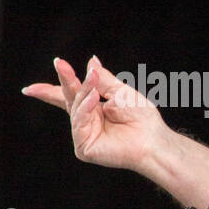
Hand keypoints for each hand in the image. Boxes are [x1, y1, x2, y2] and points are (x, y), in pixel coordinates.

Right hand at [22, 57, 168, 172]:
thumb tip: (91, 61)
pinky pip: (79, 123)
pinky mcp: (83, 147)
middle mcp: (87, 122)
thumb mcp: (120, 92)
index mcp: (95, 109)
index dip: (61, 82)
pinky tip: (93, 97)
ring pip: (76, 107)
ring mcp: (84, 135)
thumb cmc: (142, 118)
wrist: (152, 140)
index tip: (57, 63)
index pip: (73, 94)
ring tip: (93, 78)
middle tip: (59, 63)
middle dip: (66, 80)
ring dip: (84, 91)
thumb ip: (103, 79)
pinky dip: (85, 108)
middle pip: (71, 97)